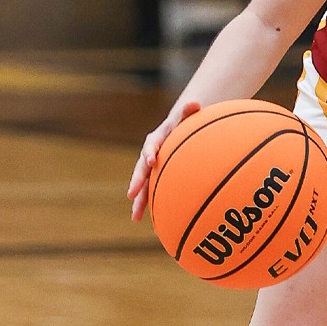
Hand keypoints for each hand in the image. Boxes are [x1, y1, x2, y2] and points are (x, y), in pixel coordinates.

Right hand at [126, 101, 201, 220]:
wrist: (179, 129)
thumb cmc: (185, 122)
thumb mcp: (187, 115)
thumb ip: (189, 111)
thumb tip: (195, 103)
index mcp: (158, 138)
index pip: (151, 144)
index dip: (150, 151)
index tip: (151, 161)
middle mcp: (151, 153)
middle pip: (141, 169)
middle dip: (137, 182)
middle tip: (131, 194)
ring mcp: (152, 167)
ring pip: (144, 185)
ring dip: (139, 201)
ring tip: (135, 218)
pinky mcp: (157, 177)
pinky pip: (152, 191)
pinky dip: (150, 205)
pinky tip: (151, 222)